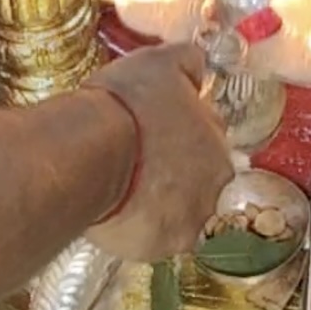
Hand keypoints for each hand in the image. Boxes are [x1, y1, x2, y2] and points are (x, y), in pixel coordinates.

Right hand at [86, 43, 232, 261]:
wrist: (93, 153)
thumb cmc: (128, 104)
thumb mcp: (161, 62)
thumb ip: (188, 63)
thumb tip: (198, 68)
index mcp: (218, 142)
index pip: (207, 138)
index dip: (179, 132)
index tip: (154, 130)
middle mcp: (215, 186)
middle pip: (198, 179)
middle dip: (174, 171)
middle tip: (139, 160)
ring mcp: (189, 221)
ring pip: (178, 211)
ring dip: (160, 202)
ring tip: (125, 187)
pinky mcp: (159, 248)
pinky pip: (152, 237)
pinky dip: (138, 227)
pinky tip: (117, 210)